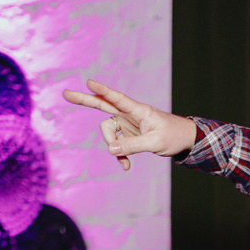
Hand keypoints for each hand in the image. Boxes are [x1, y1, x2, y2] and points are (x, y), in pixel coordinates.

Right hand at [63, 79, 197, 170]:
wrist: (184, 139)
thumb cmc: (173, 136)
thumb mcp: (155, 143)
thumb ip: (133, 146)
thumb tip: (111, 150)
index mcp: (138, 110)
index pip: (117, 98)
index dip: (103, 91)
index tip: (89, 82)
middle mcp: (129, 114)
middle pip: (103, 105)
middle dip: (84, 100)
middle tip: (65, 94)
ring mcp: (127, 123)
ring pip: (108, 132)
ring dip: (113, 148)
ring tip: (125, 162)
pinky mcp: (128, 134)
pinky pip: (116, 144)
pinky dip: (119, 155)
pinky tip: (126, 166)